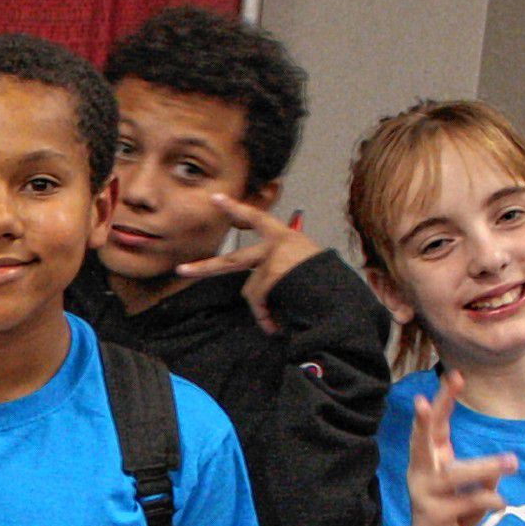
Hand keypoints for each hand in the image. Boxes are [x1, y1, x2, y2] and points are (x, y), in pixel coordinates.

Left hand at [174, 197, 325, 330]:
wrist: (342, 290)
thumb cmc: (326, 279)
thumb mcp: (304, 264)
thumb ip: (280, 267)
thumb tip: (256, 294)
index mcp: (285, 237)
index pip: (256, 217)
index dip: (235, 209)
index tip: (216, 199)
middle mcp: (276, 244)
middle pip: (232, 260)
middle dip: (205, 267)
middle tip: (182, 269)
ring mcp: (273, 258)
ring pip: (251, 291)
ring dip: (261, 310)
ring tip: (274, 323)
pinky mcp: (273, 273)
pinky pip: (259, 301)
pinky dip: (266, 317)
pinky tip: (275, 326)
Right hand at [395, 372, 516, 525]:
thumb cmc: (453, 513)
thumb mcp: (471, 488)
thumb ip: (483, 475)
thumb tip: (498, 470)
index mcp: (429, 459)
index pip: (434, 425)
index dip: (443, 400)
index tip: (455, 375)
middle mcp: (420, 472)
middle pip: (422, 440)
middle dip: (426, 419)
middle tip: (426, 400)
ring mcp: (423, 493)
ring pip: (456, 474)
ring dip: (486, 467)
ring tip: (512, 462)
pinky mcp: (433, 514)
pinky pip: (470, 500)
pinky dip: (491, 501)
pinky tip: (501, 505)